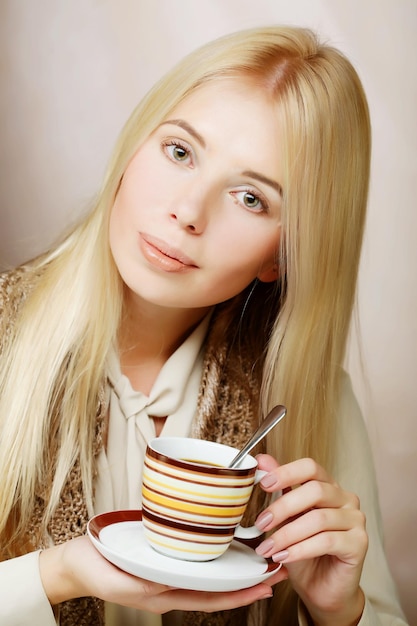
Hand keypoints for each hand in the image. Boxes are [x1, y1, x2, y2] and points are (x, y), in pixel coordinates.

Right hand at [40, 535, 285, 613]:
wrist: (76, 563)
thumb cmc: (96, 568)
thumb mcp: (120, 578)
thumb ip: (145, 584)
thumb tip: (170, 585)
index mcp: (164, 595)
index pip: (210, 599)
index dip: (239, 595)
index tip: (265, 586)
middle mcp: (172, 587)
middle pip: (217, 589)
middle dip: (247, 583)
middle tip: (278, 569)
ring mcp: (168, 575)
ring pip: (209, 576)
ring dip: (236, 570)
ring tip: (261, 559)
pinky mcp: (163, 560)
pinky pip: (194, 563)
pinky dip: (215, 559)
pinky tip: (225, 547)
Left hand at [254, 455, 367, 625]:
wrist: (321, 590)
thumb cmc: (303, 553)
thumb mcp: (286, 520)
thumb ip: (279, 489)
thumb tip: (263, 460)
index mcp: (328, 486)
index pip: (310, 467)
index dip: (287, 472)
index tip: (264, 484)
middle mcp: (346, 498)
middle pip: (314, 490)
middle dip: (283, 507)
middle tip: (261, 524)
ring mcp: (356, 520)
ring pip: (318, 518)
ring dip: (287, 534)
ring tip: (268, 548)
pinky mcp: (359, 543)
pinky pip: (327, 541)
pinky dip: (300, 549)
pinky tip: (283, 557)